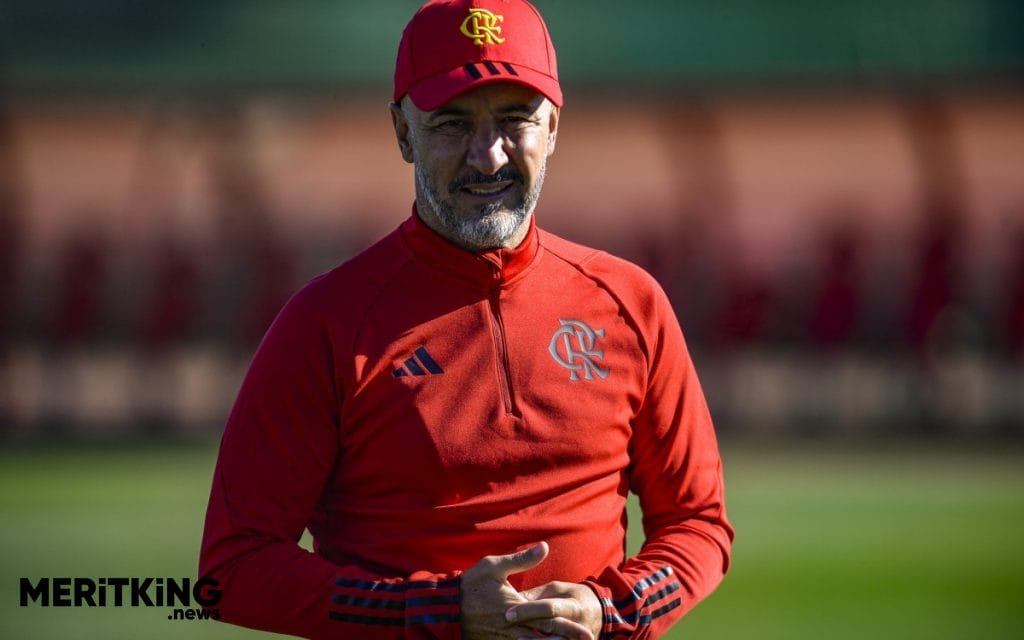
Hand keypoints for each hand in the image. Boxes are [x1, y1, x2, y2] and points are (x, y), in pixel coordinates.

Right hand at [460, 542, 595, 639]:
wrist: (446, 608)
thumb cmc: (470, 584)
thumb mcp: (494, 566)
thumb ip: (522, 559)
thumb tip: (544, 547)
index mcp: (517, 607)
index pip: (548, 619)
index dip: (568, 627)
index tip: (586, 632)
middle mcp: (514, 626)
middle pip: (545, 637)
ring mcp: (505, 638)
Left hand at [506, 581, 602, 639]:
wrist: (599, 612)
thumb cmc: (573, 596)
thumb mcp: (557, 590)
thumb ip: (537, 595)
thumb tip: (512, 597)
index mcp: (573, 606)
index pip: (549, 608)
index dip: (528, 611)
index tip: (508, 613)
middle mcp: (577, 626)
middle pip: (551, 629)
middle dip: (529, 631)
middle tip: (508, 631)